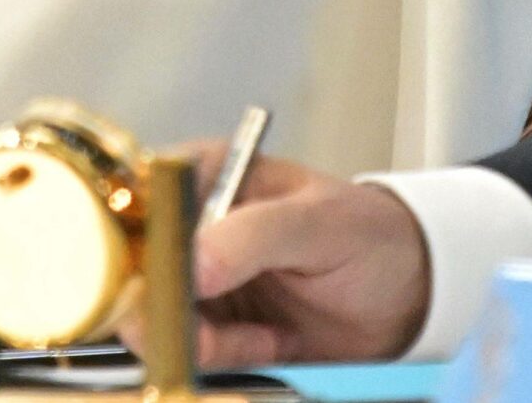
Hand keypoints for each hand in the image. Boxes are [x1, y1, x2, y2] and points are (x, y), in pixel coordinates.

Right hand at [150, 140, 433, 367]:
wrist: (404, 294)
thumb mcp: (320, 223)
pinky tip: (269, 340)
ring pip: (148, 317)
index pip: (137, 199)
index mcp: (206, 175)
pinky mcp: (207, 324)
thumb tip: (192, 265)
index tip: (160, 277)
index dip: (132, 240)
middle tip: (206, 328)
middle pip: (128, 267)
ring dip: (199, 339)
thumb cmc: (368, 235)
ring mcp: (194, 278)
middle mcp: (188, 225)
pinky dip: (224, 356)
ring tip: (262, 334)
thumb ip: (255, 236)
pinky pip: (183, 350)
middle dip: (163, 306)